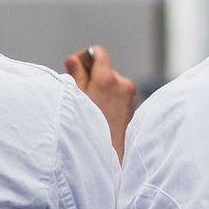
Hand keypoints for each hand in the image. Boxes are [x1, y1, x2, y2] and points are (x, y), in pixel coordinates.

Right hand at [65, 44, 137, 160]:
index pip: (98, 52)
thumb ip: (76, 76)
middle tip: (81, 92)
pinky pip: (120, 92)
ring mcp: (130, 94)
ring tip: (93, 107)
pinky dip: (111, 96)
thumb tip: (73, 59)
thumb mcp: (76, 100)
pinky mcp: (134, 104)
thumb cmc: (88, 127)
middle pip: (104, 68)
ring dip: (102, 87)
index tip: (77, 67)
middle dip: (92, 76)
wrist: (109, 155)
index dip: (85, 57)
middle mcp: (122, 83)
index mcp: (106, 79)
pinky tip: (103, 112)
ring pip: (112, 81)